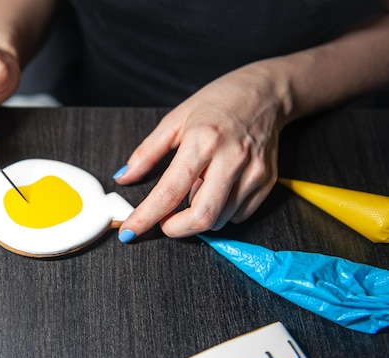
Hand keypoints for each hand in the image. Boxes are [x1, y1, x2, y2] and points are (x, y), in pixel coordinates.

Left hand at [115, 63, 287, 240]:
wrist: (265, 92)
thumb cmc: (218, 102)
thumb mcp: (175, 120)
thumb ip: (146, 152)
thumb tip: (123, 177)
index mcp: (202, 141)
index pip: (169, 192)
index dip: (146, 217)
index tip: (130, 232)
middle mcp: (231, 159)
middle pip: (202, 217)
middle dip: (176, 229)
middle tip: (164, 222)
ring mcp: (253, 172)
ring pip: (220, 220)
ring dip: (199, 216)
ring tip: (198, 187)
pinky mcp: (266, 181)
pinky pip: (238, 214)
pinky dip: (221, 211)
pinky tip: (218, 187)